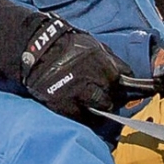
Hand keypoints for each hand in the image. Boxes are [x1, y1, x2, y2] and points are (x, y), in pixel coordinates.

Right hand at [18, 18, 132, 123]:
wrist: (36, 49)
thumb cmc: (66, 45)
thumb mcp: (92, 44)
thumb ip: (111, 59)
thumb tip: (127, 75)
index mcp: (100, 61)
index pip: (125, 77)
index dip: (127, 84)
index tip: (127, 88)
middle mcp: (92, 78)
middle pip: (115, 96)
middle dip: (115, 96)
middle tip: (110, 96)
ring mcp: (78, 94)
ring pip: (103, 109)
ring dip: (103, 107)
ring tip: (98, 103)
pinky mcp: (64, 106)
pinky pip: (85, 118)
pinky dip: (89, 116)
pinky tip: (87, 110)